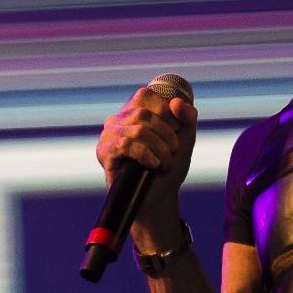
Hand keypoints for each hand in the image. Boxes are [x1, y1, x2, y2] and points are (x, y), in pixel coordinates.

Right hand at [96, 88, 197, 238]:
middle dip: (166, 135)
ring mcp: (109, 135)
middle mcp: (118, 119)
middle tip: (172, 151)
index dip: (166, 113)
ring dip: (159, 149)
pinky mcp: (104, 153)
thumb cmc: (168, 166)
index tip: (175, 132)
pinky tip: (152, 165)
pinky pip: (126, 145)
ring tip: (163, 163)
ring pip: (137, 130)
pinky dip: (146, 155)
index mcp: (135, 110)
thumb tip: (177, 102)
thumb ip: (187, 118)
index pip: (146, 96)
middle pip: (144, 114)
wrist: (158, 196)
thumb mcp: (185, 139)